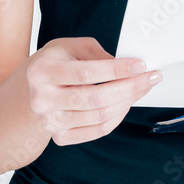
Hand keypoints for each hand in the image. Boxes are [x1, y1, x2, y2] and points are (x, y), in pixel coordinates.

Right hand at [26, 36, 162, 145]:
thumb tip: (125, 67)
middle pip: (95, 98)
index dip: (116, 70)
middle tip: (150, 77)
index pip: (85, 74)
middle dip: (129, 87)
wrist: (33, 88)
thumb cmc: (56, 62)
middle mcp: (42, 100)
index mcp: (42, 72)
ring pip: (99, 116)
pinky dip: (117, 117)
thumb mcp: (72, 46)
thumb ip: (97, 54)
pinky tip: (127, 103)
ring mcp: (50, 122)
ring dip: (128, 101)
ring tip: (142, 87)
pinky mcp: (60, 137)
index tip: (140, 65)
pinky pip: (97, 131)